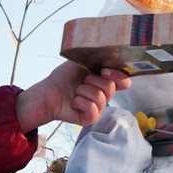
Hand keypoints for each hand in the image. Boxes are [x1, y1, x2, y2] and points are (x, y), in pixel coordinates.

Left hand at [16, 62, 131, 131]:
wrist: (48, 90)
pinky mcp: (90, 118)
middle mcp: (104, 95)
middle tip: (82, 82)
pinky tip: (74, 102)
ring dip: (83, 91)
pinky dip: (80, 102)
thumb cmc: (64, 77)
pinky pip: (92, 109)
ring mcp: (98, 108)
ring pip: (100, 97)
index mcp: (105, 81)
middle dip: (92, 81)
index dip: (117, 75)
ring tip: (75, 92)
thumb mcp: (82, 62)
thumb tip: (114, 54)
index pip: (124, 81)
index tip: (104, 70)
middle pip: (111, 87)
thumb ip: (99, 59)